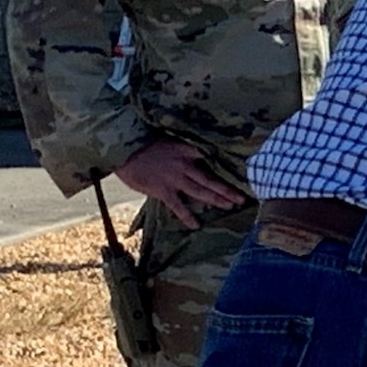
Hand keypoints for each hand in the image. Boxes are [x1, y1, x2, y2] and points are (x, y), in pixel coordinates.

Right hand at [114, 140, 246, 227]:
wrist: (123, 148)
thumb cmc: (144, 144)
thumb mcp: (168, 141)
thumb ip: (183, 150)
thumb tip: (197, 156)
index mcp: (186, 151)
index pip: (211, 159)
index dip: (225, 168)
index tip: (240, 174)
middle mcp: (185, 165)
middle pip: (211, 179)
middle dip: (227, 189)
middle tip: (242, 198)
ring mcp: (175, 179)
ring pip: (201, 191)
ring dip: (217, 199)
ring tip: (231, 206)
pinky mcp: (163, 190)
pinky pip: (178, 206)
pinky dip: (187, 216)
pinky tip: (196, 225)